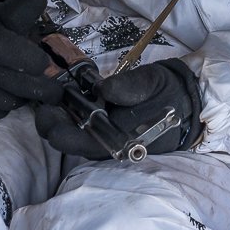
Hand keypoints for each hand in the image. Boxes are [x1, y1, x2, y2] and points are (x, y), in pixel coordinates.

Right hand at [0, 0, 61, 119]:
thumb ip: (22, 9)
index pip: (4, 47)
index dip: (28, 58)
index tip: (44, 62)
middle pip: (17, 83)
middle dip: (43, 88)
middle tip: (56, 89)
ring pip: (11, 101)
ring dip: (24, 96)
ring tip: (25, 85)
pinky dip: (6, 105)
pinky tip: (3, 92)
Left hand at [34, 57, 202, 158]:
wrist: (186, 98)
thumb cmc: (169, 93)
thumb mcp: (153, 83)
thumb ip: (131, 87)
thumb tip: (104, 88)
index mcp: (121, 141)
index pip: (83, 144)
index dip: (60, 130)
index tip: (48, 111)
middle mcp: (110, 146)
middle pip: (71, 142)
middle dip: (52, 124)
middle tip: (44, 103)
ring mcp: (106, 139)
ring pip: (73, 135)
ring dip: (57, 119)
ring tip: (49, 100)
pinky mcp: (105, 129)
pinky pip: (80, 127)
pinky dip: (67, 115)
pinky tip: (61, 100)